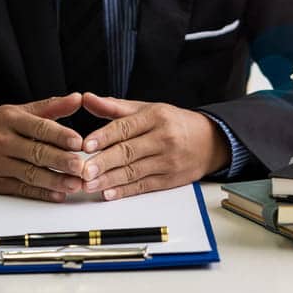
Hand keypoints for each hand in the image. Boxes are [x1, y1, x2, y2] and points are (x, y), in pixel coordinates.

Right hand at [0, 93, 85, 201]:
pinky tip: (58, 194)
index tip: (79, 142)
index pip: (38, 128)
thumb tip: (77, 98)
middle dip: (61, 161)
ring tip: (75, 184)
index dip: (59, 135)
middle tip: (82, 167)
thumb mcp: (17, 111)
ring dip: (55, 180)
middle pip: (36, 152)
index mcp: (9, 120)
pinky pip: (22, 189)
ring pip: (30, 174)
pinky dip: (41, 193)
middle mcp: (3, 142)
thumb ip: (50, 107)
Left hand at [79, 92, 230, 199]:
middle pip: (128, 152)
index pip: (125, 127)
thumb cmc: (173, 123)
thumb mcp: (147, 109)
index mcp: (155, 116)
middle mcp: (163, 138)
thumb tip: (87, 99)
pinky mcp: (170, 179)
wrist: (210, 141)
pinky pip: (143, 186)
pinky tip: (109, 193)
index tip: (85, 145)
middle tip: (82, 170)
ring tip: (88, 184)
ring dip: (109, 180)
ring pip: (133, 172)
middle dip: (103, 163)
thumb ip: (114, 107)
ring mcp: (168, 161)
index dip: (104, 137)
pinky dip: (124, 191)